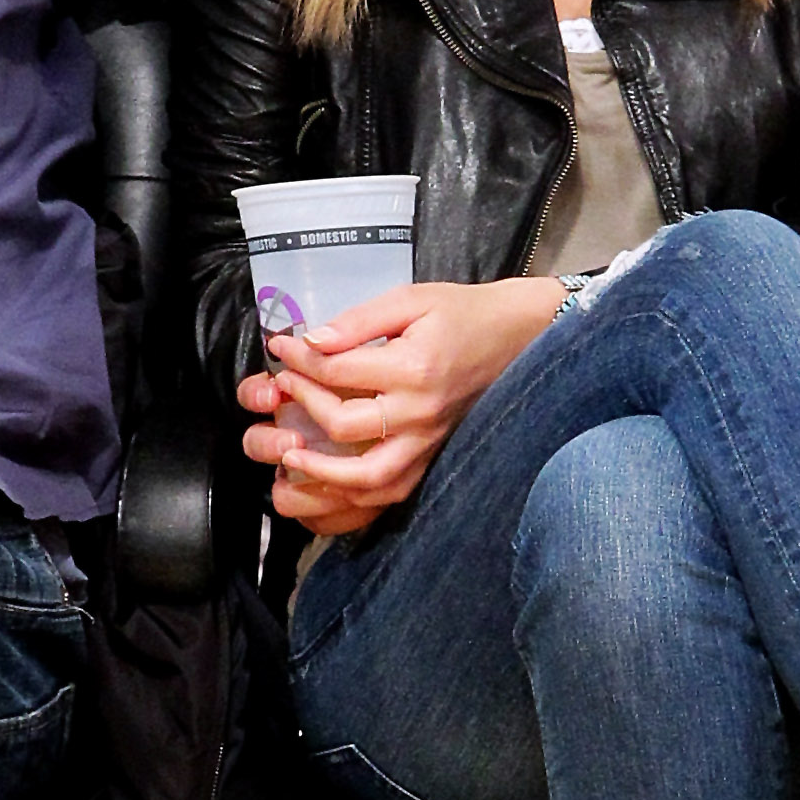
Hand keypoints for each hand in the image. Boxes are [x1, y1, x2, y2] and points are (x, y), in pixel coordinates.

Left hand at [235, 278, 561, 533]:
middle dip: (303, 406)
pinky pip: (389, 495)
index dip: (300, 361)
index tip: (281, 349)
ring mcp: (428, 444)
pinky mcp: (432, 459)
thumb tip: (311, 341)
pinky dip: (352, 500)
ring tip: (288, 460)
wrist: (517, 338)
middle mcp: (421, 413)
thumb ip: (358, 320)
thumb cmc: (461, 314)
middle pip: (344, 426)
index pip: (337, 372)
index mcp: (414, 368)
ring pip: (367, 480)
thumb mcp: (411, 299)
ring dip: (320, 475)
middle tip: (281, 390)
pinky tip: (323, 488)